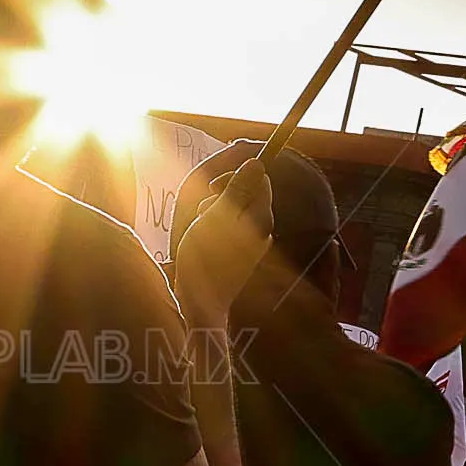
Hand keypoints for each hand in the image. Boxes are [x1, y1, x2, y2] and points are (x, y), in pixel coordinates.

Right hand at [169, 164, 274, 323]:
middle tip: (204, 215)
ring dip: (214, 215)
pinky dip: (215, 231)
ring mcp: (254, 244)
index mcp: (261, 218)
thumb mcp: (216, 216)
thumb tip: (258, 162)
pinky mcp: (243, 256)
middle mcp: (264, 230)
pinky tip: (204, 244)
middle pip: (245, 195)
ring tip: (201, 233)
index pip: (259, 179)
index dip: (234, 177)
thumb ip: (237, 189)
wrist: (201, 303)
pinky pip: (230, 231)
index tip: (212, 189)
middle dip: (220, 199)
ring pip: (234, 213)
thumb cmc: (204, 259)